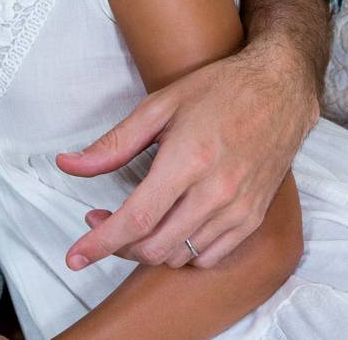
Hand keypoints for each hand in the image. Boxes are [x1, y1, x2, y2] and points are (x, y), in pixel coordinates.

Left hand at [55, 38, 318, 270]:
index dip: (101, 242)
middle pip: (156, 246)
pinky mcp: (254, 217)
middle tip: (100, 219)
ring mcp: (240, 209)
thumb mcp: (157, 106)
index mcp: (188, 161)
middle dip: (118, 245)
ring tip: (133, 220)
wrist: (280, 89)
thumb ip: (113, 144)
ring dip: (148, 249)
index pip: (137, 219)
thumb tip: (67, 165)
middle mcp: (217, 193)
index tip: (75, 256)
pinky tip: (169, 227)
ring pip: (181, 256)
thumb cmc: (218, 91)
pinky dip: (182, 252)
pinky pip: (210, 256)